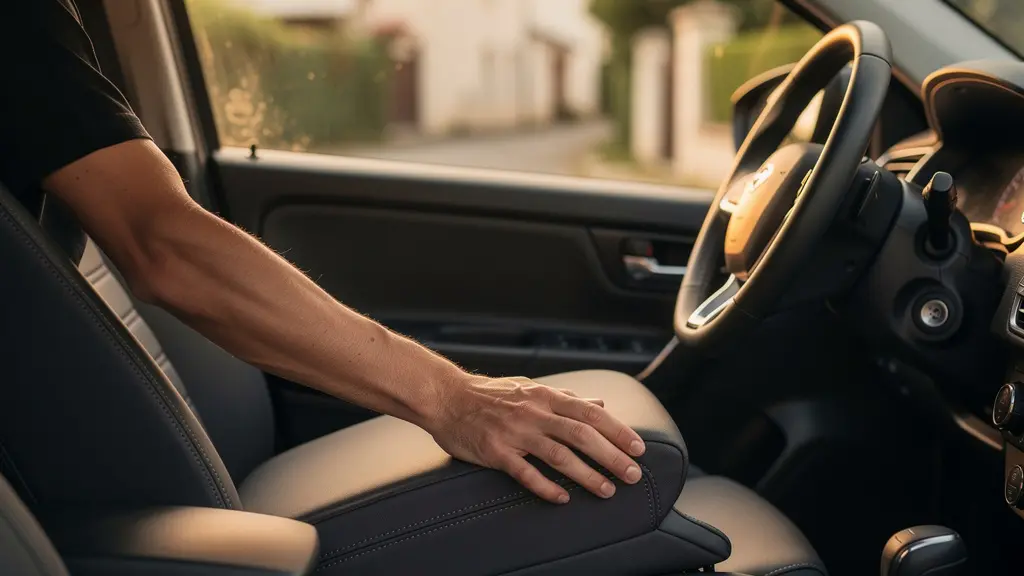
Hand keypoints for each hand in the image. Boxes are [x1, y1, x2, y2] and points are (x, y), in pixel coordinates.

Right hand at [428, 375, 646, 503]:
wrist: (445, 397)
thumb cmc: (489, 394)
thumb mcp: (530, 388)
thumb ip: (565, 398)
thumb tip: (599, 404)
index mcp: (545, 396)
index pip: (590, 413)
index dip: (617, 430)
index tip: (638, 447)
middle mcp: (534, 412)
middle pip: (581, 435)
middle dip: (611, 456)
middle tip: (632, 474)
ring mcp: (514, 432)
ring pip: (558, 455)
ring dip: (586, 475)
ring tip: (606, 491)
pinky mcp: (495, 451)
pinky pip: (524, 472)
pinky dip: (545, 486)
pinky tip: (563, 498)